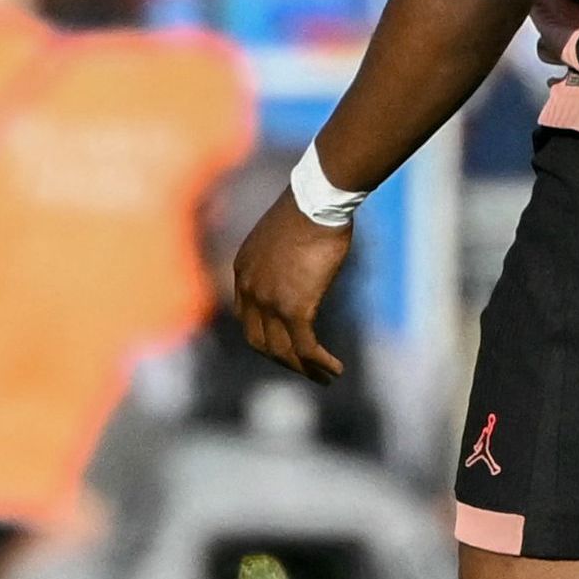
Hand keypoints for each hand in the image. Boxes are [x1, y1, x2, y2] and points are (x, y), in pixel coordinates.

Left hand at [228, 190, 352, 380]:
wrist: (316, 201)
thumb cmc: (309, 210)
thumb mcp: (285, 236)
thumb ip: (284, 260)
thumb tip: (302, 268)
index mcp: (242, 271)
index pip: (246, 317)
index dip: (266, 336)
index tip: (286, 344)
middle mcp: (249, 290)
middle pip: (259, 341)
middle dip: (282, 360)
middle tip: (304, 369)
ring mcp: (268, 301)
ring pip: (281, 351)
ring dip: (303, 369)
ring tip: (324, 377)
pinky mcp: (294, 308)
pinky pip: (305, 347)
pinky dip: (319, 363)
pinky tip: (335, 368)